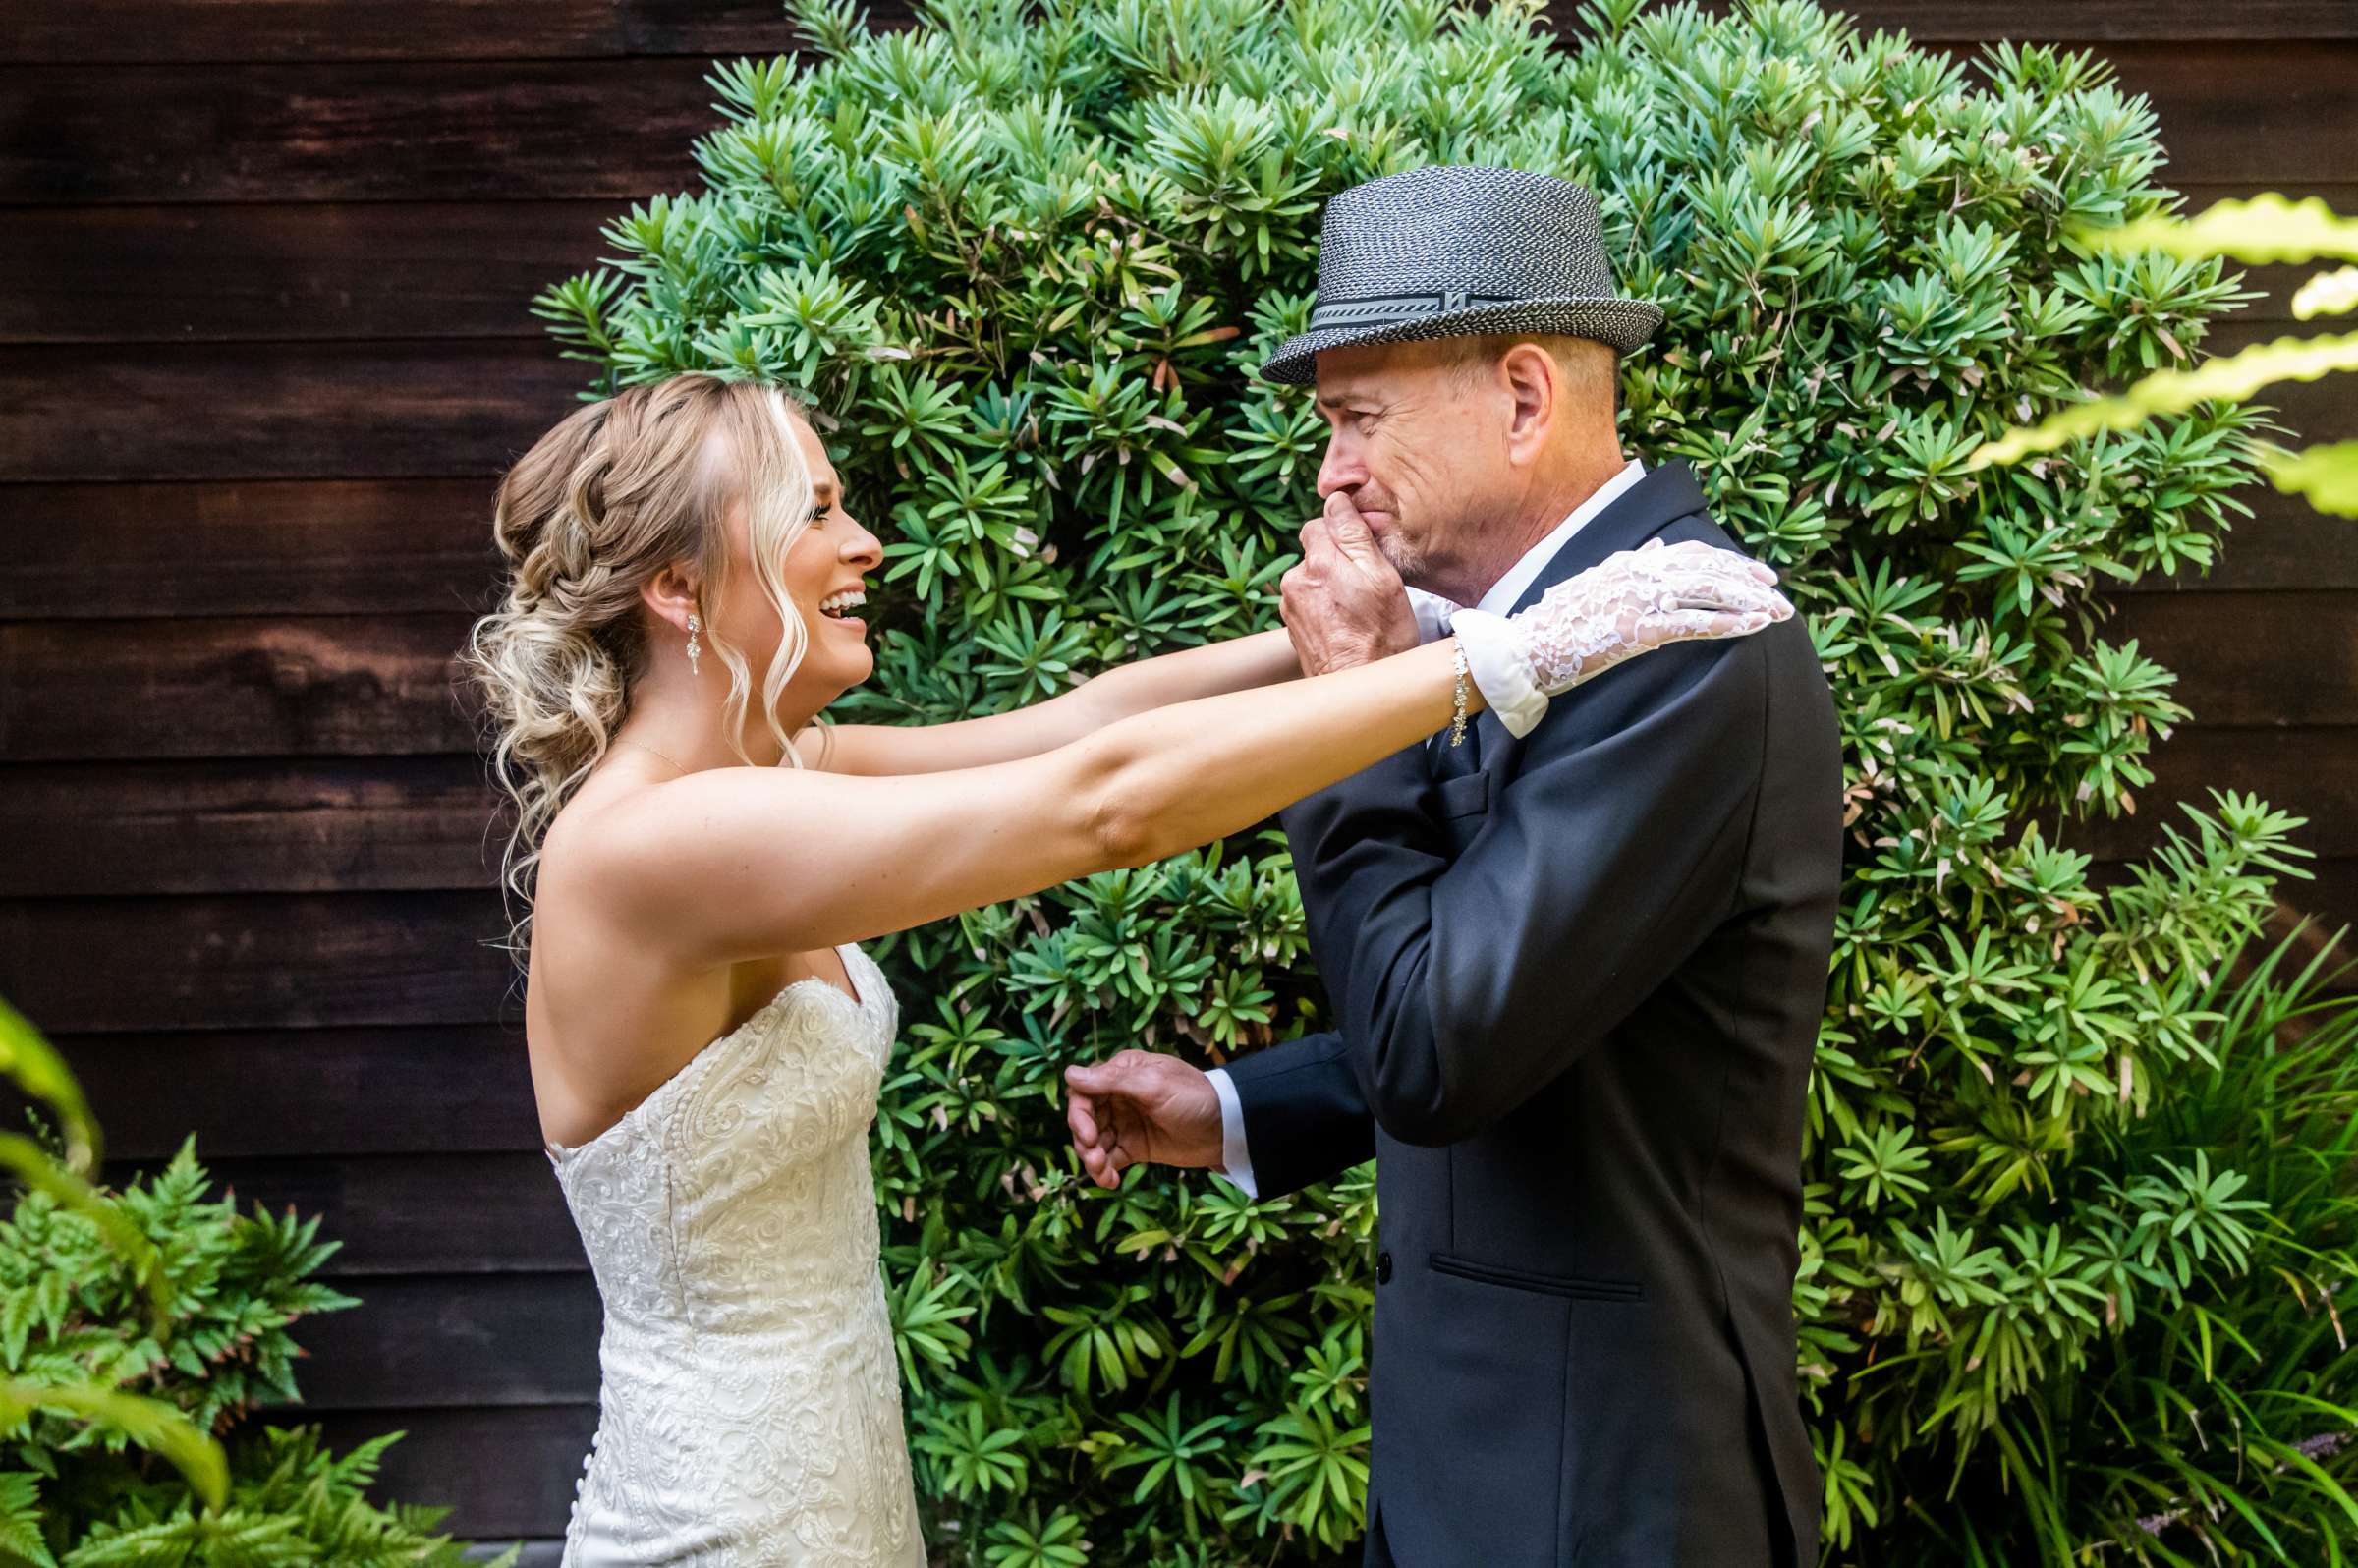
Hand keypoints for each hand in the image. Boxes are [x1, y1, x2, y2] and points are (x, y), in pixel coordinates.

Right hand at [1063, 1051, 1222, 1188]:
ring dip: (1092, 1158)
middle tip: (1094, 1157)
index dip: (1079, 1113)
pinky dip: (1104, 1171)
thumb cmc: (1193, 1097)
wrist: (1226, 1129)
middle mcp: (1118, 1096)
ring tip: (1103, 1172)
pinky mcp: (1133, 1147)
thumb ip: (1111, 1082)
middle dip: (1084, 1140)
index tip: (1087, 1134)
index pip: (1084, 1090)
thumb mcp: (1153, 1085)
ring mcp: (1124, 1123)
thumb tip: (1068, 1073)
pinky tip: (1110, 1182)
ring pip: (1093, 1141)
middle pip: (1084, 1118)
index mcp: (1121, 1073)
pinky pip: (1108, 1159)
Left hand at [1280, 490, 1418, 675]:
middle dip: (1337, 560)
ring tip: (1358, 609)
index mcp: (1318, 562)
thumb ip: (1355, 535)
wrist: (1359, 689)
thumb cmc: (1382, 635)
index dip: (1344, 531)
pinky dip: (1324, 606)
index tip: (1364, 550)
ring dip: (1331, 584)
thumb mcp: (1382, 577)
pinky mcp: (1292, 627)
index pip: (1320, 522)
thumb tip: (1337, 501)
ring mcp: (1290, 606)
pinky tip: (1345, 623)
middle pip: (1315, 551)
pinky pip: (1309, 602)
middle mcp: (1295, 581)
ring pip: (1312, 578)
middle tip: (1367, 585)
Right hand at [1500, 538, 1791, 697]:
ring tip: (1780, 611)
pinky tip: (1757, 625)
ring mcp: (1640, 600)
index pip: (1691, 553)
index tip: (1758, 573)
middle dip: (1749, 580)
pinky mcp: (1640, 630)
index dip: (1729, 561)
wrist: (1524, 647)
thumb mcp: (1592, 582)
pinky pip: (1696, 624)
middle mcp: (1640, 573)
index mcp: (1630, 562)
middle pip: (1708, 568)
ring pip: (1709, 591)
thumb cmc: (1554, 623)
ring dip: (1750, 600)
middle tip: (1781, 593)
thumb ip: (1628, 564)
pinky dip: (1731, 623)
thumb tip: (1658, 547)